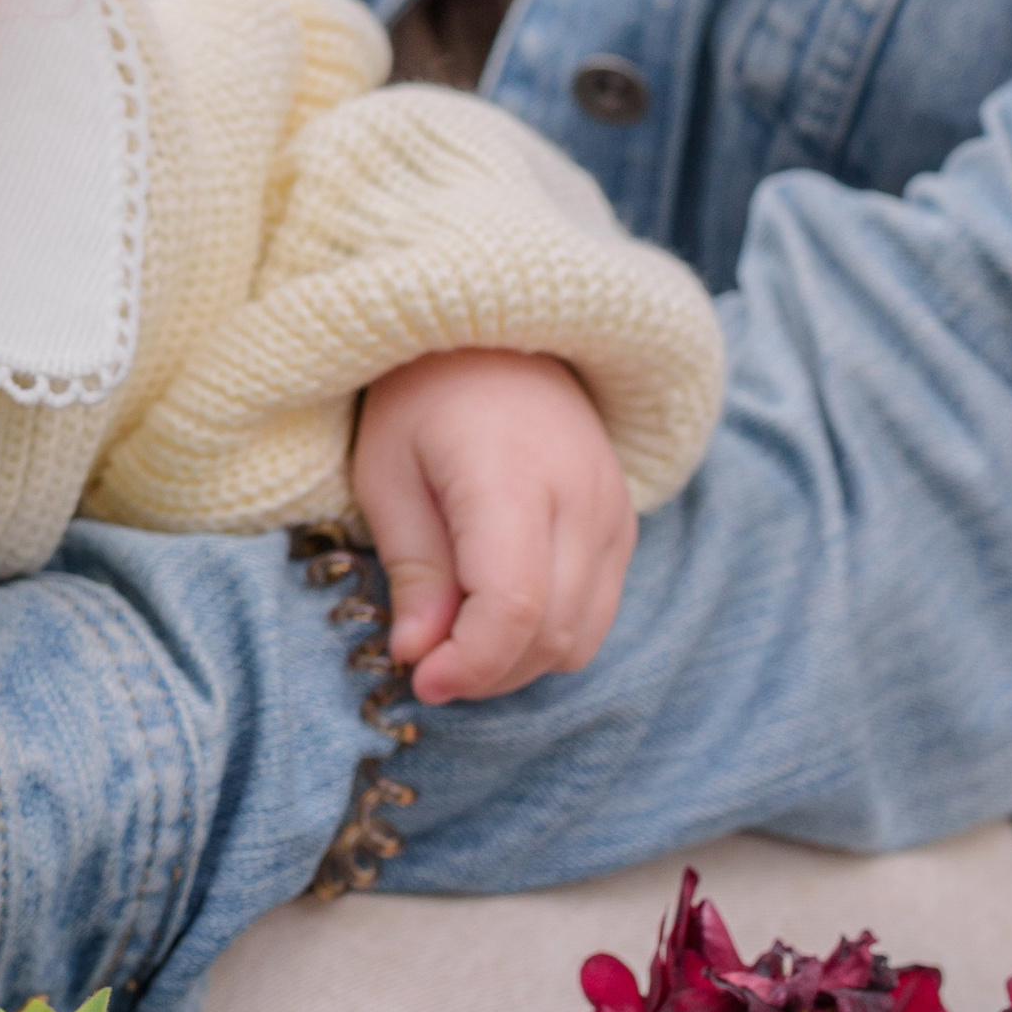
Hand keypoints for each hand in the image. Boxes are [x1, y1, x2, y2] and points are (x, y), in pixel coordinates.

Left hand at [350, 347, 634, 705]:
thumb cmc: (424, 397)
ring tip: (456, 639)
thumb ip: (411, 567)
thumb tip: (419, 655)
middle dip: (485, 671)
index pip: (515, 605)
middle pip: (552, 633)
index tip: (419, 678)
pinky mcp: (624, 524)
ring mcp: (614, 512)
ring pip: (582, 636)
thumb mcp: (387, 472)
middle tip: (425, 663)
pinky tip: (495, 613)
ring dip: (517, 661)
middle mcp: (581, 498)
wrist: (500, 333)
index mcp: (512, 476)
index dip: (470, 662)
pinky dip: (547, 634)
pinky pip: (596, 612)